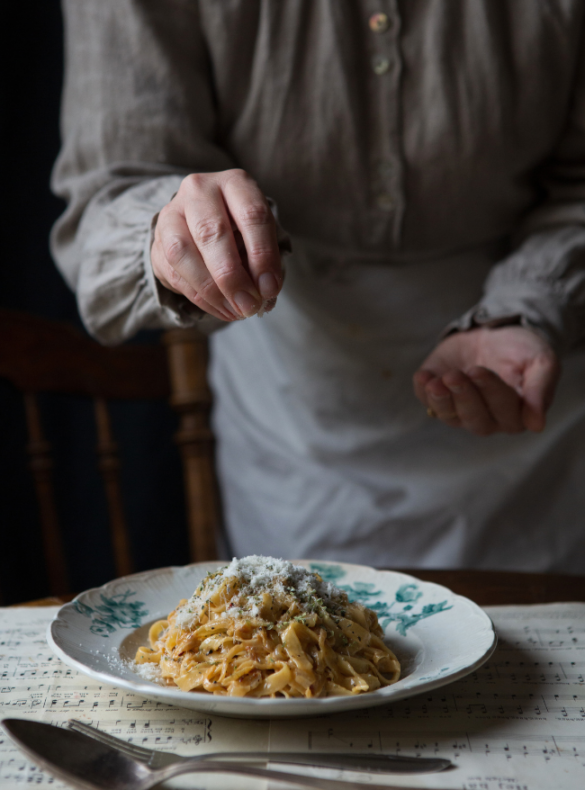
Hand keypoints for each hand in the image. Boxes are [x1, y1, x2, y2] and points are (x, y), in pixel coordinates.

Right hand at [151, 169, 282, 320]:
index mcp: (234, 183)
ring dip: (211, 290)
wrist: (204, 224)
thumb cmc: (242, 231)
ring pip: (183, 252)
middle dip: (233, 277)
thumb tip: (264, 294)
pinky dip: (199, 297)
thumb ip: (265, 262)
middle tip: (249, 305)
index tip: (270, 288)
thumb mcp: (261, 237)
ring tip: (235, 311)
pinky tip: (220, 309)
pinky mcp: (156, 240)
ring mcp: (172, 213)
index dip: (263, 255)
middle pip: (212, 232)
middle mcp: (199, 190)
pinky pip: (173, 272)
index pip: (252, 215)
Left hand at [413, 326, 559, 434]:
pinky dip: (422, 390)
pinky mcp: (438, 396)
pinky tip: (423, 377)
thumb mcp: (542, 363)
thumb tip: (536, 426)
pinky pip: (426, 401)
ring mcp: (459, 410)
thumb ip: (540, 391)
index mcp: (516, 415)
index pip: (504, 411)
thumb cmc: (523, 351)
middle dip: (464, 396)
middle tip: (456, 375)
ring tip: (436, 382)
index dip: (490, 392)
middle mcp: (487, 419)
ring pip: (448, 415)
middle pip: (474, 418)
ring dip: (441, 399)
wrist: (496, 332)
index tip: (478, 370)